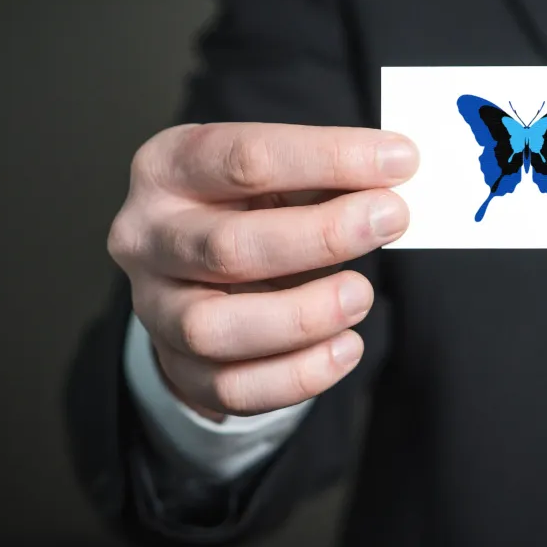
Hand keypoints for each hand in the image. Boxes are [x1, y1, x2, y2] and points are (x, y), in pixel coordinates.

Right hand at [107, 122, 417, 419]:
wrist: (202, 269)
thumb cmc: (250, 206)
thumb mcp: (279, 173)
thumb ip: (328, 174)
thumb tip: (396, 173)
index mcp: (168, 167)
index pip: (246, 157)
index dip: (330, 157)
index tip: (400, 161)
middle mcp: (146, 237)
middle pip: (228, 247)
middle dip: (322, 236)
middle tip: (391, 219)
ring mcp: (155, 309)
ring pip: (214, 329)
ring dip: (303, 316)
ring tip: (361, 295)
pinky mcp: (179, 368)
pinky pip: (233, 388)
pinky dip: (299, 374)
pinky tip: (346, 347)